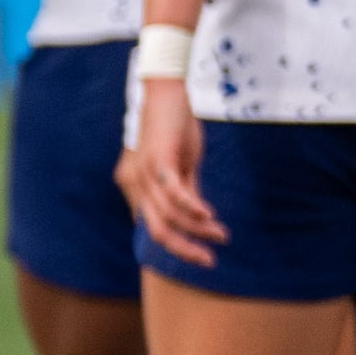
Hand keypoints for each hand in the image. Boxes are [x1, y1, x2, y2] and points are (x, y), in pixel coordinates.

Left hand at [118, 77, 223, 266]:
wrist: (166, 91)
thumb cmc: (173, 126)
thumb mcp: (182, 164)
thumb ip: (186, 190)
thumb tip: (198, 217)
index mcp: (135, 187)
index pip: (153, 227)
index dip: (177, 246)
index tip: (203, 255)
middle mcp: (134, 183)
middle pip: (157, 230)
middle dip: (184, 250)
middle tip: (209, 262)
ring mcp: (144, 172)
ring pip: (169, 215)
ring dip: (197, 229)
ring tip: (221, 236)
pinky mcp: (159, 159)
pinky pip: (175, 193)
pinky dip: (193, 208)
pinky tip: (210, 217)